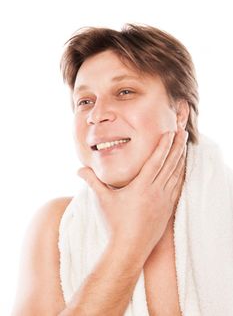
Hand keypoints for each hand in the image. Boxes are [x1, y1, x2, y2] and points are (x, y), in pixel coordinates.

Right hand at [78, 129, 187, 257]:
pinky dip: (181, 175)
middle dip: (177, 146)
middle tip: (183, 132)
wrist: (129, 248)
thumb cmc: (115, 223)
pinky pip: (177, 187)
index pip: (156, 161)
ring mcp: (164, 200)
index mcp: (141, 186)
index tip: (171, 133)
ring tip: (185, 145)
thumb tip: (78, 170)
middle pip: (170, 164)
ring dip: (181, 158)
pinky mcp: (167, 209)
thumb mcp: (103, 200)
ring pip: (176, 175)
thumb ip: (92, 181)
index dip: (164, 145)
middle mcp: (155, 191)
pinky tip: (182, 168)